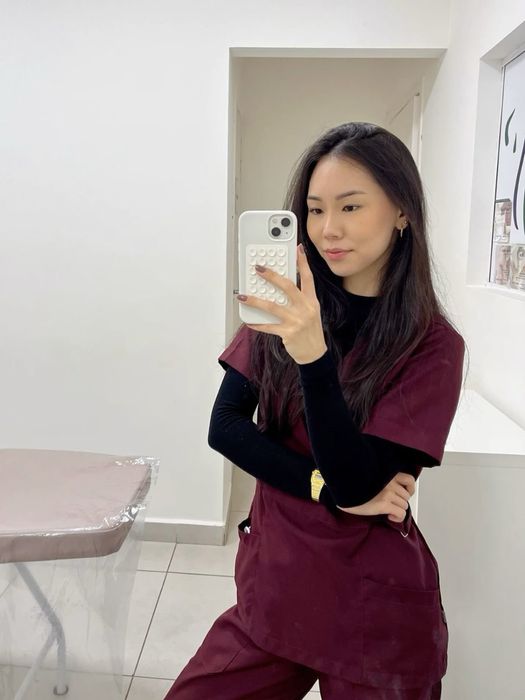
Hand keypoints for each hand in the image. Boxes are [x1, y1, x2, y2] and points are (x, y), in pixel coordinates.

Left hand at [239, 243, 327, 364]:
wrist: (315, 354)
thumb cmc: (310, 331)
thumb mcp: (310, 312)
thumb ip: (298, 299)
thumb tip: (279, 287)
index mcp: (311, 301)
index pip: (308, 277)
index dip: (303, 262)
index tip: (298, 248)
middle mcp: (305, 308)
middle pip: (287, 287)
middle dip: (272, 276)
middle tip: (259, 268)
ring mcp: (296, 321)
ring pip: (272, 306)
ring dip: (255, 300)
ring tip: (243, 296)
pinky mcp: (288, 333)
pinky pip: (268, 327)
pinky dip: (257, 324)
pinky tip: (248, 321)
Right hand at [337, 472, 415, 522]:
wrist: (342, 489)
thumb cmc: (354, 484)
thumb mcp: (370, 475)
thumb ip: (383, 478)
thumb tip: (394, 489)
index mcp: (387, 472)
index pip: (409, 479)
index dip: (410, 488)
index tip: (406, 493)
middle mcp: (389, 481)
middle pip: (406, 495)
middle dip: (401, 501)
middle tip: (392, 504)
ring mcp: (387, 492)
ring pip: (404, 505)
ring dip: (398, 509)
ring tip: (390, 511)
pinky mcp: (383, 504)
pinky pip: (401, 514)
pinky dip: (398, 517)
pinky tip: (390, 517)